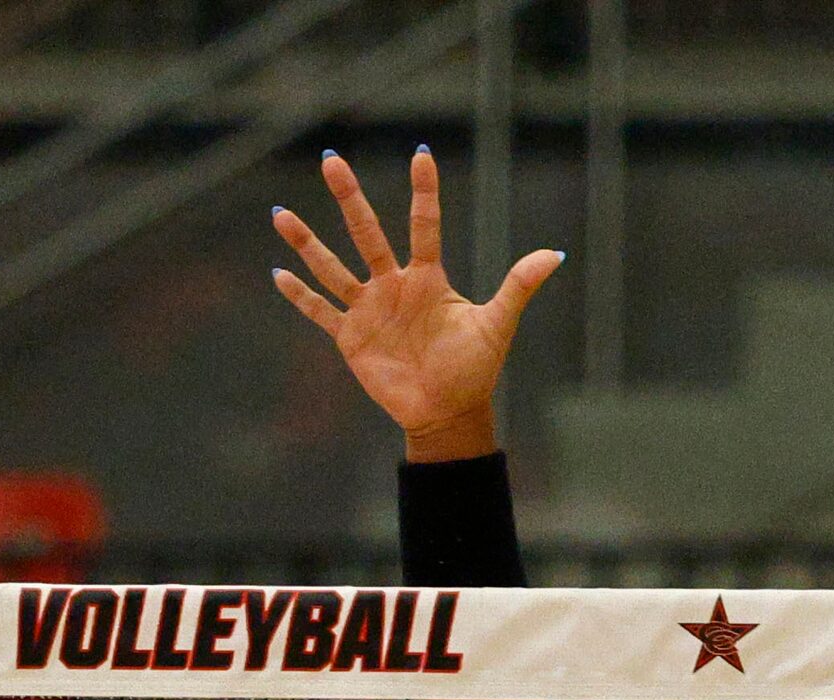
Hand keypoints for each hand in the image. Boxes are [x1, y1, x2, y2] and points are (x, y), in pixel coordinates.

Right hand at [271, 149, 561, 461]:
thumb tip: (554, 255)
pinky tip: (278, 274)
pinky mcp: (351, 337)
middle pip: (367, 233)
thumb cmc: (474, 370)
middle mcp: (393, 286)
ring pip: (332, 268)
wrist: (448, 412)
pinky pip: (320, 312)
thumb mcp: (496, 325)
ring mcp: (369, 309)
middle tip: (332, 160)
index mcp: (428, 278)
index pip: (423, 225)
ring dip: (307, 243)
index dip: (424, 191)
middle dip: (349, 198)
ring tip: (280, 214)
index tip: (422, 153)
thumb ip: (519, 287)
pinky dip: (300, 295)